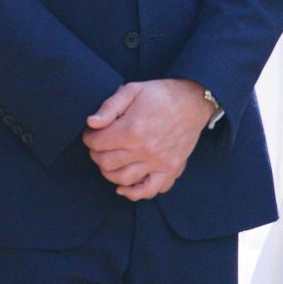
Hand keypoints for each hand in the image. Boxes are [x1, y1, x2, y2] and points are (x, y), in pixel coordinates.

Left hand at [83, 78, 213, 200]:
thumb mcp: (132, 90)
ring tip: (109, 161)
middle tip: (99, 146)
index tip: (91, 133)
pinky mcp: (171, 169)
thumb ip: (109, 107)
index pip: (97, 143)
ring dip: (109, 172)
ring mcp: (159, 162)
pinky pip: (150, 190)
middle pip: (106, 162)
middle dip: (96, 154)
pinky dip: (134, 193)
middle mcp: (145, 149)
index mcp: (133, 129)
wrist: (193, 102)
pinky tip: (123, 187)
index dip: (89, 138)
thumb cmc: (161, 95)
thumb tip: (91, 123)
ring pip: (123, 179)